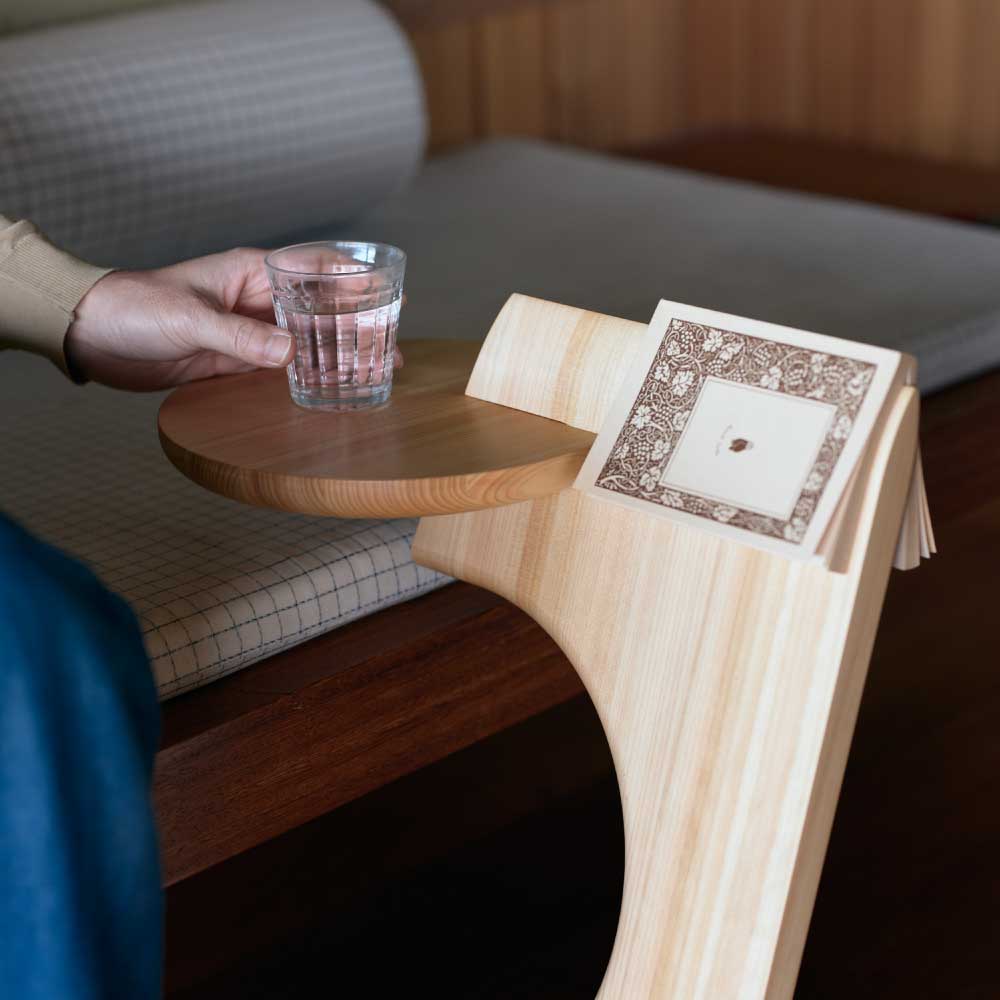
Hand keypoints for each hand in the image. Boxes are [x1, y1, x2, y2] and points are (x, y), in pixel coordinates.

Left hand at [66, 248, 404, 391]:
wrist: (92, 334)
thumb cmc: (135, 307)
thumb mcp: (190, 320)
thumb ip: (241, 337)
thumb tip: (292, 353)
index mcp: (249, 272)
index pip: (315, 267)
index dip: (355, 279)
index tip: (391, 295)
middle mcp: (256, 299)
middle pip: (320, 308)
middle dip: (357, 325)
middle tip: (391, 348)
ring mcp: (249, 331)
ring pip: (306, 340)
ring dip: (337, 354)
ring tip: (372, 372)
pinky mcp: (236, 360)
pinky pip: (283, 367)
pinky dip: (308, 376)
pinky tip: (330, 388)